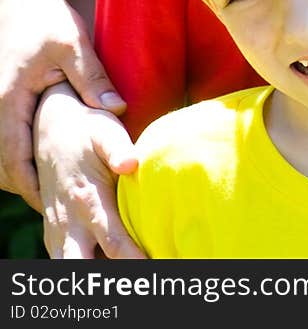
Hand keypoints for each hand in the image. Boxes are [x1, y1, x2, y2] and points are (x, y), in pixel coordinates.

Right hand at [0, 0, 126, 209]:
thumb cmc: (47, 16)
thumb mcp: (72, 44)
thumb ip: (92, 78)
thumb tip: (118, 109)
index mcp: (9, 101)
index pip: (15, 161)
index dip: (33, 187)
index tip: (54, 204)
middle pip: (2, 167)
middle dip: (26, 187)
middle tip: (56, 204)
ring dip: (20, 173)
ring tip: (51, 188)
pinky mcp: (0, 98)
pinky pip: (2, 139)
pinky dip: (16, 155)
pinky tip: (40, 158)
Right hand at [34, 84, 143, 259]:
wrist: (52, 128)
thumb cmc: (87, 130)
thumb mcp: (104, 130)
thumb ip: (118, 147)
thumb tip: (132, 163)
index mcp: (88, 200)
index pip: (113, 243)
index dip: (134, 260)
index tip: (156, 265)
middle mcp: (70, 222)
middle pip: (84, 267)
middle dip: (109, 278)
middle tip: (140, 274)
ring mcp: (59, 229)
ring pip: (70, 267)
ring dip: (93, 274)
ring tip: (126, 273)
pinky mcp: (54, 232)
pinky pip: (64, 260)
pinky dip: (82, 266)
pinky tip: (106, 263)